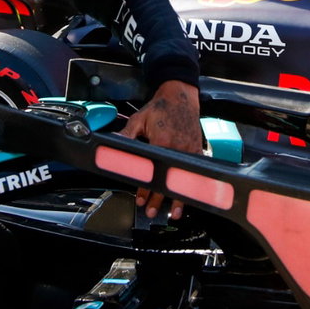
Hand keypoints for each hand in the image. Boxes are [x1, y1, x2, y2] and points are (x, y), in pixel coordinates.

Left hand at [122, 80, 201, 219]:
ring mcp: (189, 150)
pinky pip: (194, 172)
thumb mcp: (139, 119)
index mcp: (162, 142)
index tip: (141, 199)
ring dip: (178, 198)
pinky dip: (190, 185)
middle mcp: (177, 149)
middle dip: (159, 199)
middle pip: (167, 181)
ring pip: (183, 179)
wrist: (181, 96)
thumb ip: (127, 135)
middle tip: (152, 212)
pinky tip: (189, 195)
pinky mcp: (196, 149)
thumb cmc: (161, 107)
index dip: (145, 188)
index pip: (152, 172)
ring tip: (175, 212)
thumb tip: (113, 145)